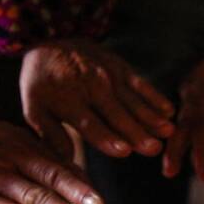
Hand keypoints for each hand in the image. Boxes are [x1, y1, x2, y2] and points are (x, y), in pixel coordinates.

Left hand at [20, 40, 174, 160]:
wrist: (50, 43)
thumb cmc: (42, 84)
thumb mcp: (34, 109)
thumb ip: (51, 135)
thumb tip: (66, 160)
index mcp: (68, 101)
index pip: (91, 124)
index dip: (107, 138)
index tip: (124, 151)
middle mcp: (91, 87)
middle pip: (117, 115)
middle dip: (137, 132)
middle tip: (154, 149)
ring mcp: (108, 75)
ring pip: (132, 101)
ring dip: (151, 117)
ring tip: (167, 132)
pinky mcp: (119, 67)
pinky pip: (139, 83)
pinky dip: (154, 96)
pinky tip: (168, 110)